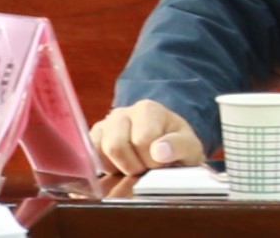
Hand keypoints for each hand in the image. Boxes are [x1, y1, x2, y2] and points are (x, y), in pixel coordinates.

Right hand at [89, 99, 205, 175]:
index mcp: (147, 109)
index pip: (142, 139)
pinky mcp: (92, 141)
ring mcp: (104, 127)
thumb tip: (159, 151)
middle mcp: (122, 113)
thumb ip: (180, 146)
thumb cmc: (176, 147)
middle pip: (116, 146)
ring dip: (118, 169)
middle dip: (134, 166)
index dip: (152, 159)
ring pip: (100, 153)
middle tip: (146, 169)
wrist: (164, 150)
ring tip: (135, 167)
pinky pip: (89, 159)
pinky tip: (120, 169)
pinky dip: (104, 170)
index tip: (161, 163)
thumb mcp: (190, 147)